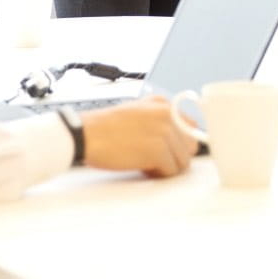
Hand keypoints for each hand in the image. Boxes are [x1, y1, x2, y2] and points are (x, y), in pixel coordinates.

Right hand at [81, 96, 198, 177]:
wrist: (86, 134)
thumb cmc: (105, 128)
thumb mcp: (137, 113)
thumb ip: (160, 121)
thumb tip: (179, 140)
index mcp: (163, 104)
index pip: (191, 127)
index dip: (181, 144)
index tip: (171, 151)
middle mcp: (167, 114)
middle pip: (191, 146)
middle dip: (176, 157)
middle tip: (156, 160)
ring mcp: (164, 132)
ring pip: (183, 161)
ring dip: (166, 167)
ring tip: (146, 163)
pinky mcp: (158, 150)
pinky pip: (171, 171)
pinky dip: (158, 174)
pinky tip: (142, 168)